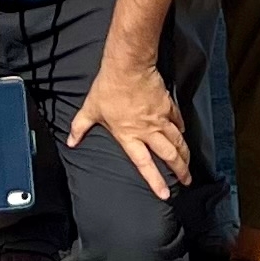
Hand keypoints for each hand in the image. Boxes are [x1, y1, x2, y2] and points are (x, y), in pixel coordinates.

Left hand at [67, 56, 188, 199]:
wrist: (128, 66)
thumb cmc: (109, 88)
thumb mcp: (91, 108)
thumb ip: (80, 126)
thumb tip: (70, 141)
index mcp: (129, 136)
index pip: (144, 164)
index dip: (155, 180)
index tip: (165, 194)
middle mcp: (148, 131)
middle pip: (169, 155)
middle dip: (181, 170)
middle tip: (187, 181)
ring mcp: (160, 118)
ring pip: (177, 141)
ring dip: (185, 154)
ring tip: (189, 164)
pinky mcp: (167, 105)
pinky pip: (178, 120)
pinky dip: (182, 129)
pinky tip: (183, 134)